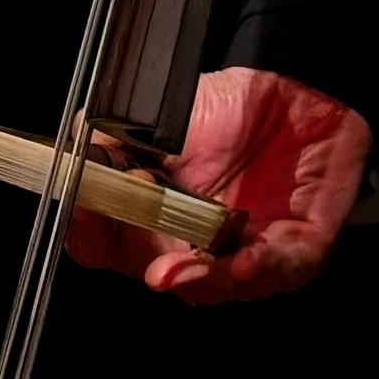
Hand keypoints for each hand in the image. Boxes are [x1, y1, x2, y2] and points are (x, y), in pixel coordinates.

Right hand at [63, 64, 370, 303]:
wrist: (297, 95)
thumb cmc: (229, 109)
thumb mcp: (163, 115)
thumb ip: (116, 135)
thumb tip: (80, 147)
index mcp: (152, 214)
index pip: (105, 240)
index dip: (89, 232)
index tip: (84, 210)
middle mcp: (196, 242)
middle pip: (163, 274)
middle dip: (154, 268)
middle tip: (146, 252)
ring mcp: (247, 250)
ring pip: (221, 284)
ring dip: (202, 278)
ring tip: (186, 265)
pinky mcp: (299, 247)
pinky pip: (282, 267)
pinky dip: (261, 268)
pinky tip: (245, 260)